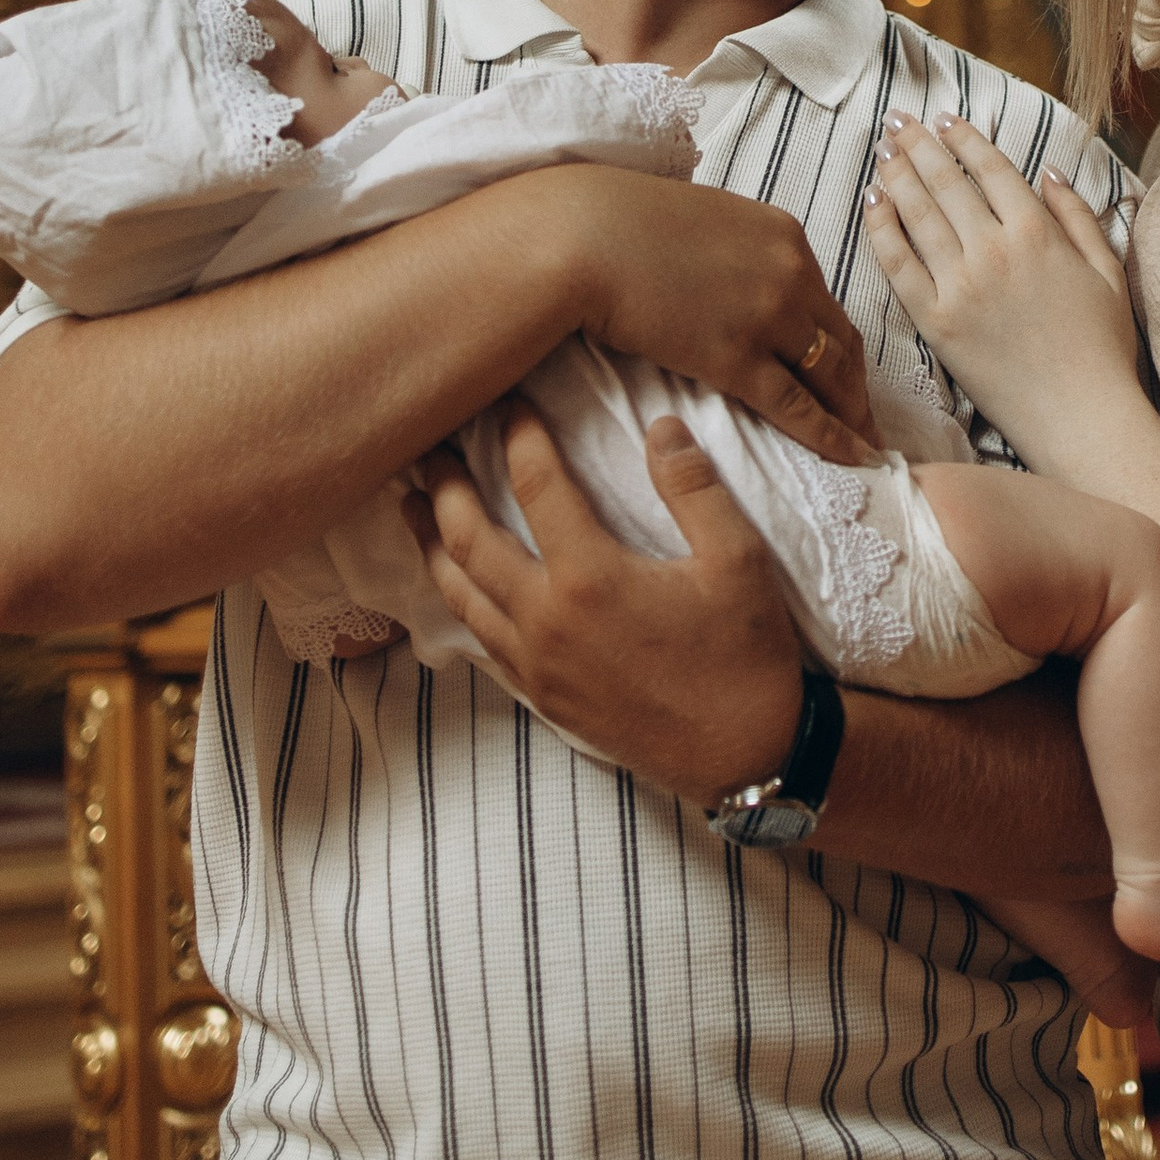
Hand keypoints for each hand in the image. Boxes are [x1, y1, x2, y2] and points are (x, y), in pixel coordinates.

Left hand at [407, 405, 805, 802]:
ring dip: (431, 546)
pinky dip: (459, 602)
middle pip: (469, 540)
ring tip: (413, 509)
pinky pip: (482, 640)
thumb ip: (693, 488)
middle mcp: (547, 620)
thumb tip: (660, 427)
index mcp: (590, 577)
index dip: (519, 437)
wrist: (745, 755)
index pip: (536, 486)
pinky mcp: (542, 696)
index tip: (509, 405)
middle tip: (429, 451)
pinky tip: (457, 586)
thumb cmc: (746, 654)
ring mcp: (537, 664)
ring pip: (461, 595)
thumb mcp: (738, 559)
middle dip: (445, 489)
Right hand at [554, 168, 875, 465]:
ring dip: (851, 416)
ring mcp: (769, 316)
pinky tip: (849, 458)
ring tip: (863, 448)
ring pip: (829, 377)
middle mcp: (791, 274)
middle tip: (868, 424)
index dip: (840, 345)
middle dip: (857, 388)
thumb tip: (733, 280)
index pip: (827, 302)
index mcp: (785, 237)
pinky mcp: (737, 358)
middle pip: (841, 342)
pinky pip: (796, 407)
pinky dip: (830, 437)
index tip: (846, 375)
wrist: (584, 238)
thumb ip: (734, 253)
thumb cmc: (622, 225)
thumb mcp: (702, 221)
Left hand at [864, 115, 1141, 469]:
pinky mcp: (936, 322)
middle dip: (919, 144)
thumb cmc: (1103, 348)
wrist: (1082, 417)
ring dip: (896, 174)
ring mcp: (961, 285)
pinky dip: (881, 228)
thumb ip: (1078, 216)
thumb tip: (1048, 172)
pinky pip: (898, 264)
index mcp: (1039, 232)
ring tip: (882, 149)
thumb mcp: (1108, 271)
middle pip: (946, 182)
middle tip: (898, 120)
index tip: (944, 119)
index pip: (990, 168)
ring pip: (918, 214)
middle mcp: (995, 249)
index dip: (963, 138)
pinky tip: (872, 203)